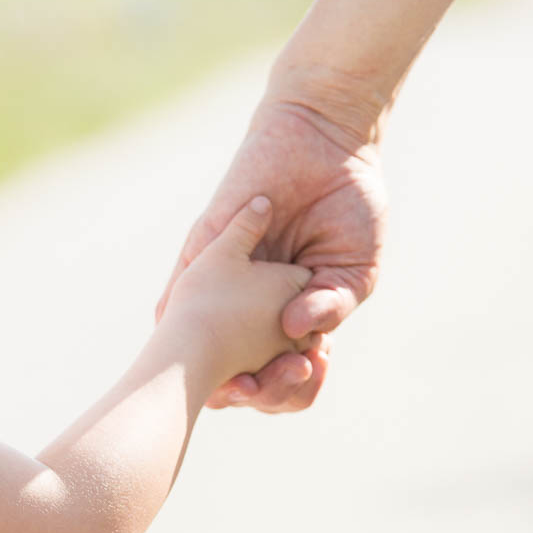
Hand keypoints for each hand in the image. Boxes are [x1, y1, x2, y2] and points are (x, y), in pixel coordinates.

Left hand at [159, 96, 386, 412]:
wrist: (329, 145)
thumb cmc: (349, 207)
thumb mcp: (355, 270)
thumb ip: (331, 304)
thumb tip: (297, 334)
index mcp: (289, 309)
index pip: (281, 363)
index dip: (289, 382)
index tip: (306, 375)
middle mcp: (252, 299)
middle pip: (238, 360)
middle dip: (249, 385)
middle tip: (261, 387)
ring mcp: (226, 273)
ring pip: (204, 334)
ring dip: (211, 364)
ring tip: (229, 381)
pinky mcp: (206, 244)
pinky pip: (180, 284)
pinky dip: (178, 316)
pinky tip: (180, 347)